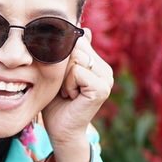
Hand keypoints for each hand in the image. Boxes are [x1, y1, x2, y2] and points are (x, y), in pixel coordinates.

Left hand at [40, 28, 113, 161]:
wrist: (60, 130)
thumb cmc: (55, 102)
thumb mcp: (58, 73)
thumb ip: (69, 53)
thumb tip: (85, 30)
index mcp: (97, 64)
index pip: (77, 41)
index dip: (62, 56)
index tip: (62, 78)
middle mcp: (105, 69)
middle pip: (76, 47)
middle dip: (62, 66)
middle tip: (64, 86)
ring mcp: (106, 79)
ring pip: (76, 58)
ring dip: (64, 76)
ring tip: (67, 91)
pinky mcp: (102, 88)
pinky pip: (77, 72)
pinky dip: (68, 84)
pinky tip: (71, 97)